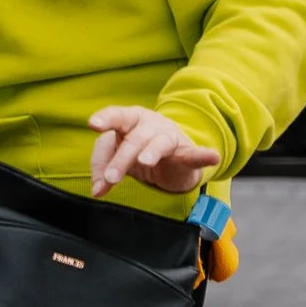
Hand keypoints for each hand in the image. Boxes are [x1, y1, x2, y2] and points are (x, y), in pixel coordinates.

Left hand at [87, 106, 220, 197]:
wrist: (172, 158)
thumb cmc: (137, 150)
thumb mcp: (116, 155)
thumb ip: (102, 168)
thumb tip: (96, 191)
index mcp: (130, 119)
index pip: (117, 115)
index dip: (106, 118)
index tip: (93, 124)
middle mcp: (150, 124)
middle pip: (134, 138)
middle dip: (121, 158)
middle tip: (110, 178)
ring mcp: (170, 137)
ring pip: (159, 143)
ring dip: (150, 152)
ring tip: (144, 161)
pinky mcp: (187, 154)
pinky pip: (195, 154)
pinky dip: (203, 155)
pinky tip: (212, 156)